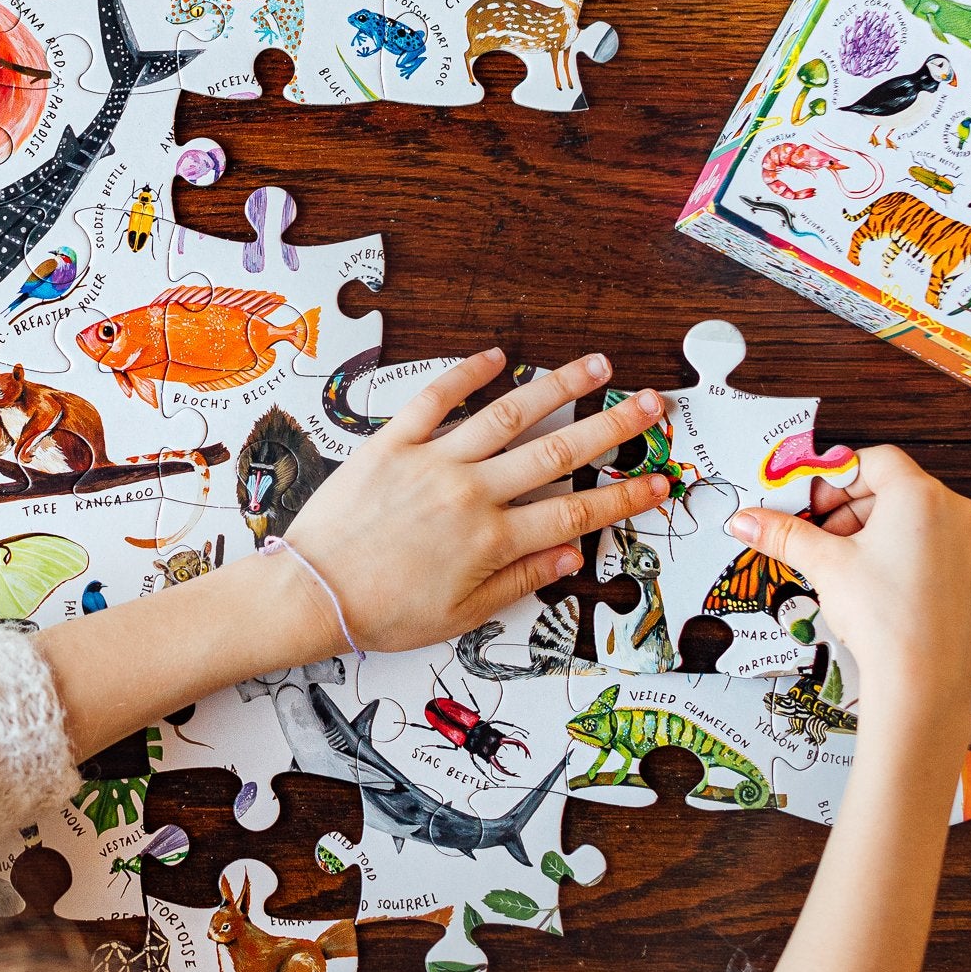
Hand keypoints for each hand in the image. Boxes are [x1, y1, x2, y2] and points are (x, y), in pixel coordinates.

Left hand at [283, 348, 671, 651]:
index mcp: (492, 540)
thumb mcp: (463, 615)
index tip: (658, 481)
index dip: (623, 497)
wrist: (312, 593)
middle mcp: (470, 493)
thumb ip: (520, 579)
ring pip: (506, 415)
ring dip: (556, 386)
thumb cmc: (383, 612)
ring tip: (595, 366)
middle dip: (612, 427)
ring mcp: (432, 462)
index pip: (576, 511)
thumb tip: (569, 556)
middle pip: (557, 451)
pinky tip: (496, 356)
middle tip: (650, 404)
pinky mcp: (391, 443)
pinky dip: (465, 374)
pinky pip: (434, 400)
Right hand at [728, 444, 970, 715]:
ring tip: (860, 572)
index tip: (817, 507)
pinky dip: (923, 570)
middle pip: (901, 494)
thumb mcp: (823, 565)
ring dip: (891, 539)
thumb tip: (745, 519)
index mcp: (920, 497)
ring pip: (929, 528)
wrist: (922, 681)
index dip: (840, 478)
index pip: (877, 462)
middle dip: (859, 512)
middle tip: (829, 540)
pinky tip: (897, 597)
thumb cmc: (879, 614)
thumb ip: (783, 534)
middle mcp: (960, 515)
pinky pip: (952, 563)